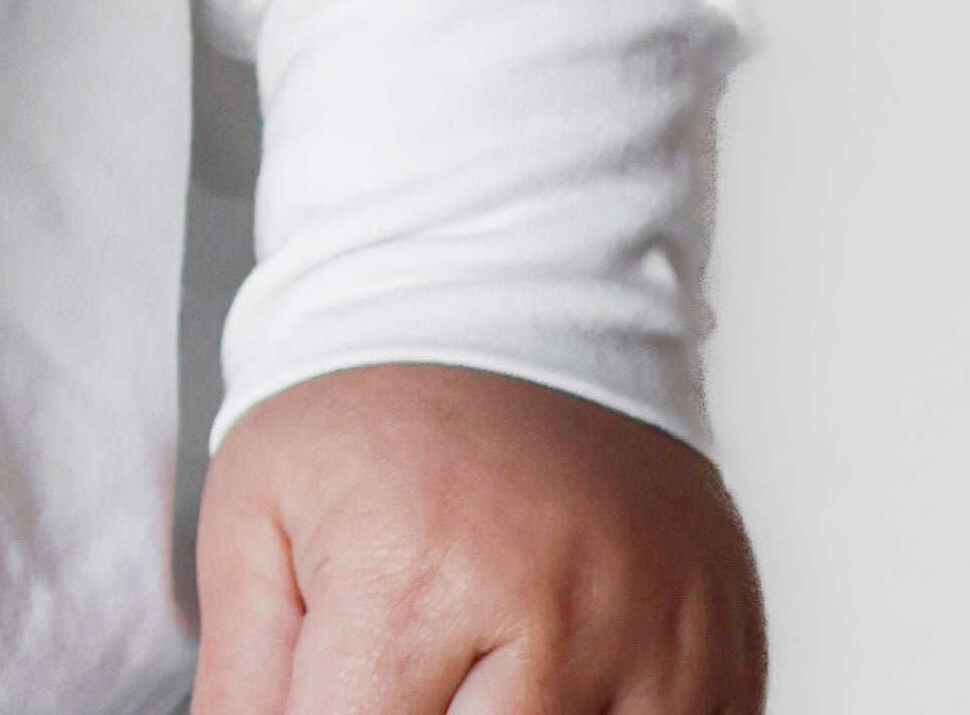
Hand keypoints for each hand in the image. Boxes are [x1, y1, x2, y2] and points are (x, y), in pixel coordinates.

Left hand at [190, 363, 761, 713]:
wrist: (511, 295)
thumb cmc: (373, 412)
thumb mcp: (257, 520)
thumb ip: (243, 683)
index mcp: (413, 584)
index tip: (340, 690)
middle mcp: (553, 623)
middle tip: (412, 666)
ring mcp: (657, 647)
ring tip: (481, 660)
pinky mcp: (726, 657)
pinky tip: (559, 679)